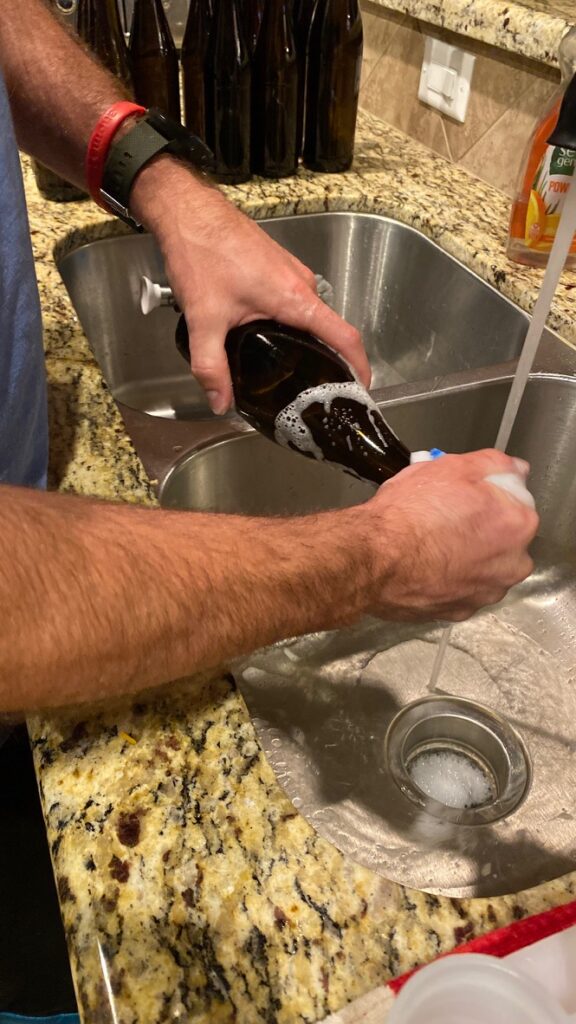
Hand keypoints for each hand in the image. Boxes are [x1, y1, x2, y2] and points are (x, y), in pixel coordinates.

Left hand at [130, 160, 370, 413]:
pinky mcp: (276, 269)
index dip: (359, 366)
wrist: (188, 211)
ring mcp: (289, 274)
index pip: (344, 337)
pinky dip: (288, 324)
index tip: (360, 389)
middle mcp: (300, 284)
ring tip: (288, 371)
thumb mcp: (204, 319)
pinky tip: (265, 339)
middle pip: (327, 332)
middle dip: (325, 362)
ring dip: (302, 342)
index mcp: (295, 298)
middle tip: (313, 392)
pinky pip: (292, 303)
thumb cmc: (202, 252)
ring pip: (307, 317)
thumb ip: (211, 366)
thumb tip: (221, 402)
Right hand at [359, 450, 538, 621]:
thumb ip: (494, 464)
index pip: (515, 503)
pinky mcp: (458, 612)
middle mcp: (510, 565)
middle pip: (502, 539)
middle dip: (480, 528)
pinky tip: (424, 566)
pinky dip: (446, 579)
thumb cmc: (409, 515)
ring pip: (481, 568)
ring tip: (430, 544)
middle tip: (445, 517)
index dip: (486, 495)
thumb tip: (513, 469)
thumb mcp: (452, 466)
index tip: (465, 494)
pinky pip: (459, 590)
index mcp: (517, 525)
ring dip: (464, 557)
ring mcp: (484, 593)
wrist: (374, 559)